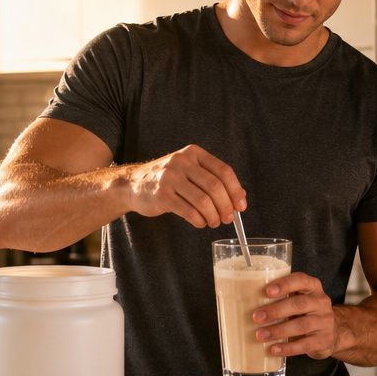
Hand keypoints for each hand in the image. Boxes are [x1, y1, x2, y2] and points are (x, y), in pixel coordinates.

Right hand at [126, 145, 246, 228]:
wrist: (134, 184)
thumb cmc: (169, 180)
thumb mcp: (191, 171)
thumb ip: (214, 180)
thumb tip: (240, 198)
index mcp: (194, 153)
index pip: (224, 171)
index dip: (236, 191)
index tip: (241, 206)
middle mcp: (182, 161)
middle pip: (215, 187)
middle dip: (226, 206)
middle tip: (228, 218)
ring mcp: (170, 177)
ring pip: (203, 201)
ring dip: (213, 216)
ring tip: (214, 222)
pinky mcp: (162, 195)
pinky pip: (188, 211)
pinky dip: (199, 221)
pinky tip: (200, 222)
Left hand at [252, 272, 342, 359]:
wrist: (333, 332)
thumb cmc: (306, 312)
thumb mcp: (299, 299)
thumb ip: (282, 297)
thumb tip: (247, 302)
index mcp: (313, 287)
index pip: (301, 280)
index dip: (284, 285)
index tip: (267, 291)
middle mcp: (321, 302)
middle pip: (299, 304)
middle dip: (276, 311)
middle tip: (256, 317)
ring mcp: (325, 322)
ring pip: (301, 325)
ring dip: (278, 330)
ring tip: (260, 335)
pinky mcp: (324, 340)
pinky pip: (304, 345)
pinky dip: (287, 348)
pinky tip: (274, 349)